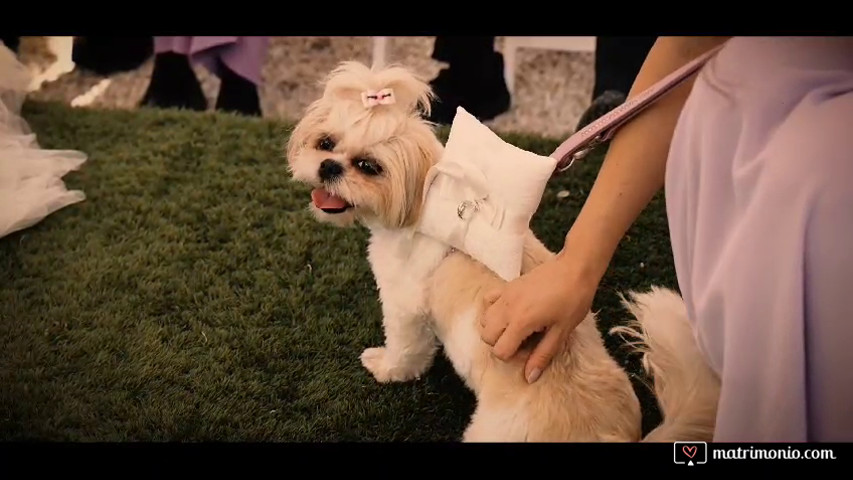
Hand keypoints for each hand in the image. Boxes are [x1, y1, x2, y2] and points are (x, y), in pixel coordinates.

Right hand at [480, 252, 596, 383]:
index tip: (529, 349)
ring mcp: (505, 295)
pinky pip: (489, 300)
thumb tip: (529, 378)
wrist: (575, 268)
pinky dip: (493, 309)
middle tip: (523, 341)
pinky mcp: (507, 285)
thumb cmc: (573, 300)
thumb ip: (543, 355)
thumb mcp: (562, 332)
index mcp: (521, 321)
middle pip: (487, 336)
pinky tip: (510, 312)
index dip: (513, 356)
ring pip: (485, 319)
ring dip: (496, 328)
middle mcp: (507, 308)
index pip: (500, 350)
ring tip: (517, 327)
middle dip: (501, 344)